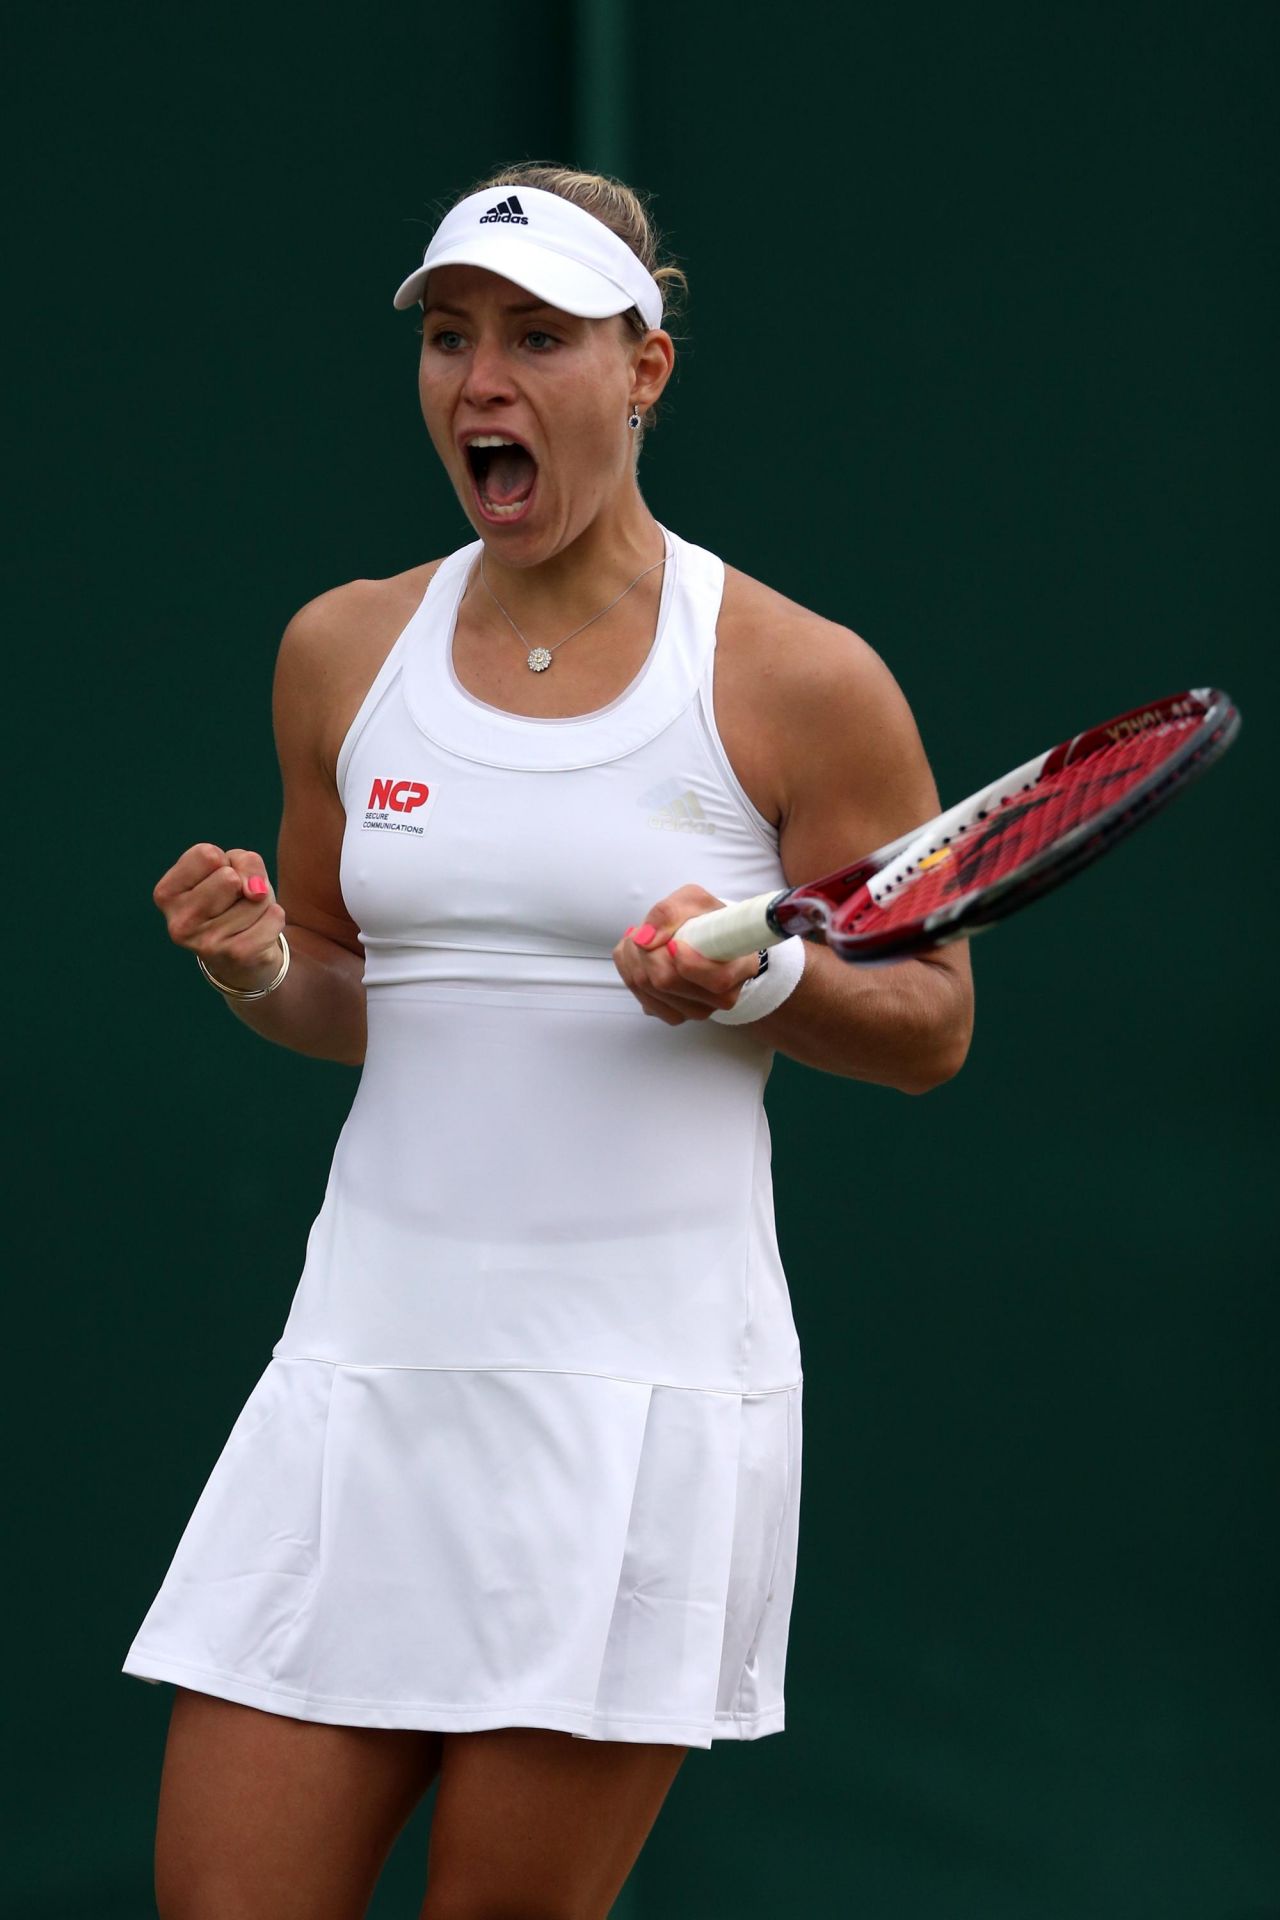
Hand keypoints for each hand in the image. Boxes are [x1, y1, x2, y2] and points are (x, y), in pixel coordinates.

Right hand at [154, 842, 286, 991]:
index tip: (216, 881)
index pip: (206, 855)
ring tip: (244, 921)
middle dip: (243, 884)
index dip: (224, 862)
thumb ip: (245, 862)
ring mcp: (206, 943)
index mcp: (166, 894)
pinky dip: (274, 920)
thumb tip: (256, 892)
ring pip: (256, 897)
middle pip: (230, 877)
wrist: (243, 959)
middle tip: (234, 904)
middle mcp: (180, 922)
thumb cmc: (233, 901)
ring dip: (260, 904)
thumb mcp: (234, 868)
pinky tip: (258, 934)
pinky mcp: (238, 955)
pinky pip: (274, 916)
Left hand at [611, 883, 761, 1024]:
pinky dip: (629, 971)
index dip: (688, 962)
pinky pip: (641, 998)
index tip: (673, 942)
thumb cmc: (702, 918)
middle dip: (646, 950)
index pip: (718, 980)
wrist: (698, 935)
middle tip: (647, 930)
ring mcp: (698, 1010)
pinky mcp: (674, 1014)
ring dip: (634, 958)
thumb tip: (644, 940)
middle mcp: (723, 997)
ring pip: (648, 989)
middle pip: (668, 982)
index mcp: (741, 966)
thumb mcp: (691, 900)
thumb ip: (668, 913)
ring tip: (643, 939)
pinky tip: (639, 957)